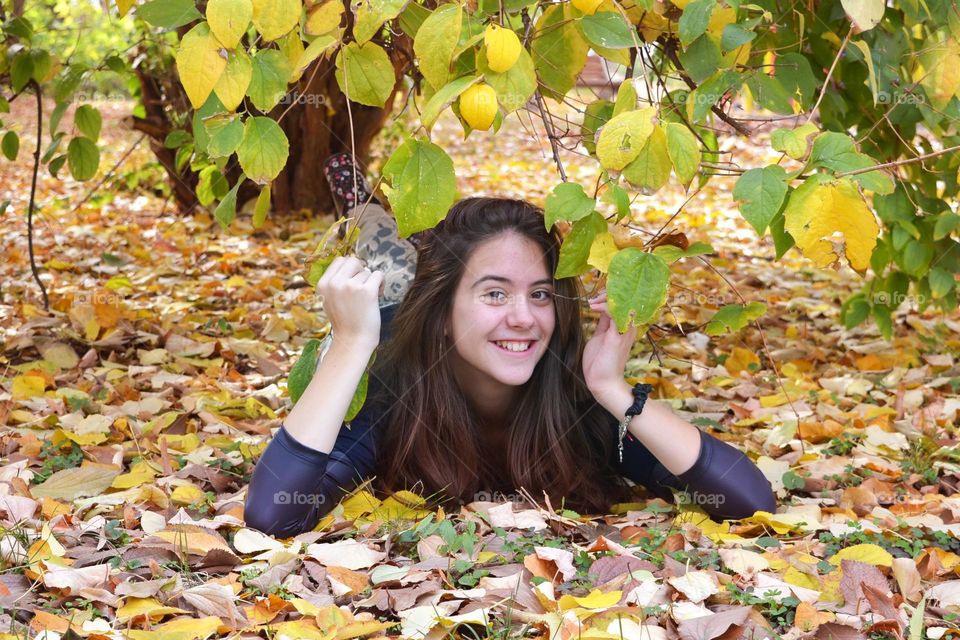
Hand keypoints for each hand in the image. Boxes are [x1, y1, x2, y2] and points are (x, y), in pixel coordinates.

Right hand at [316, 255, 383, 348]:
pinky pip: (378, 275)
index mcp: (323, 284)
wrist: (352, 341)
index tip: (355, 279)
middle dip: (361, 271)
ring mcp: (350, 286)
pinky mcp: (367, 291)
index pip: (339, 260)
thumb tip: (351, 264)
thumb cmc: (344, 322)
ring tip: (368, 298)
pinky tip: (377, 296)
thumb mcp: (329, 300)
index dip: (350, 268)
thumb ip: (335, 283)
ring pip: (367, 271)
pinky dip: (381, 284)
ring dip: (371, 282)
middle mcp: (335, 283)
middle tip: (363, 285)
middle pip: (353, 260)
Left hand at [582, 289, 636, 409]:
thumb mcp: (600, 336)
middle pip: (626, 300)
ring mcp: (625, 331)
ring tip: (592, 301)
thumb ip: (603, 323)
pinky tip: (593, 307)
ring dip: (606, 298)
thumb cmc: (600, 362)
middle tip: (593, 297)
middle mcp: (629, 326)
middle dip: (608, 293)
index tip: (594, 297)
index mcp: (625, 326)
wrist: (603, 383)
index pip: (622, 302)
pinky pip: (615, 313)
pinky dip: (604, 306)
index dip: (610, 295)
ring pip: (623, 303)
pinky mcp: (617, 336)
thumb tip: (601, 309)